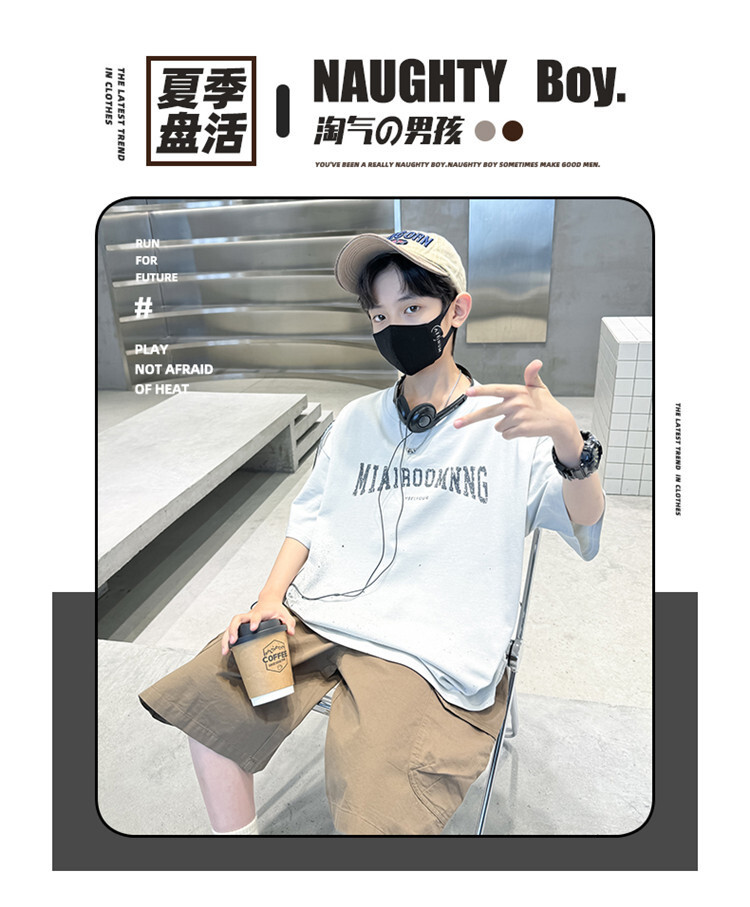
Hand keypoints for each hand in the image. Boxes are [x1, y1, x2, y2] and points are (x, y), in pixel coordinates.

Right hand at [221, 599, 295, 655]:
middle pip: (237, 619)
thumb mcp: (285, 614)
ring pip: (231, 625)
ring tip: (225, 650)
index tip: (253, 628)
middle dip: (233, 630)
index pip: (256, 615)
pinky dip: (226, 640)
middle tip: (233, 641)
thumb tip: (290, 632)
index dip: (254, 621)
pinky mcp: (240, 625)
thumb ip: (289, 622)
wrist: (269, 602)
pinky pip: (230, 631)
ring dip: (226, 637)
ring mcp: (244, 620)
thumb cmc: (275, 609)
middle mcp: (249, 615)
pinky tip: (226, 650)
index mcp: (260, 612)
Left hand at [453, 360, 579, 454]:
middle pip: (488, 412)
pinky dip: (511, 434)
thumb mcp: (538, 387)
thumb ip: (531, 375)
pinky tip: (523, 428)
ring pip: (498, 426)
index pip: (496, 389)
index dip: (481, 391)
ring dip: (506, 426)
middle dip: (470, 419)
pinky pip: (506, 435)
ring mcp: (518, 418)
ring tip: (520, 420)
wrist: (558, 421)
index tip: (468, 393)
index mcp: (517, 391)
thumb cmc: (545, 402)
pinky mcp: (521, 430)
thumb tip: (536, 362)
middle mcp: (516, 404)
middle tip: (456, 424)